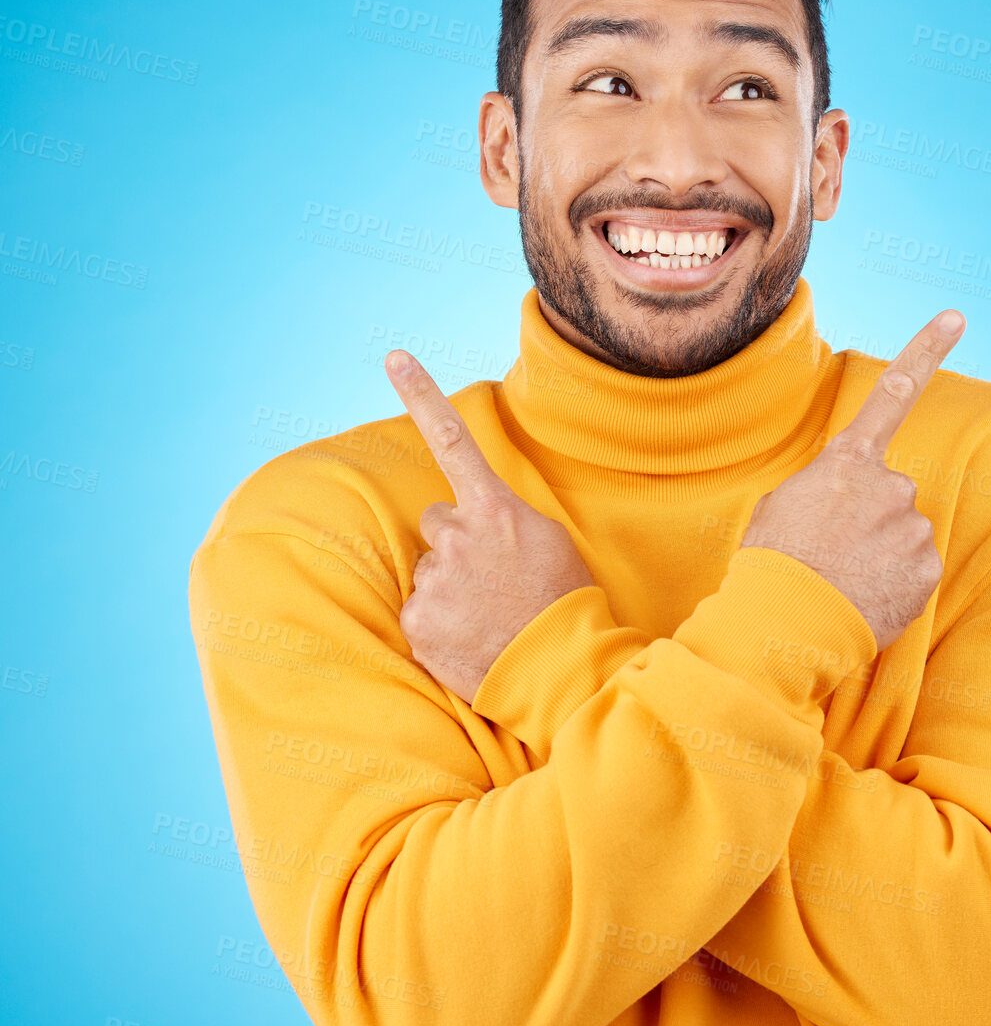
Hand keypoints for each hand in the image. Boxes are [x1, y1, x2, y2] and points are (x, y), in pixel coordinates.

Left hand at [385, 350, 593, 702]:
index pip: (452, 441)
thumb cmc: (562, 602)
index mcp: (495, 511)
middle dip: (456, 545)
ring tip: (489, 613)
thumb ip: (503, 520)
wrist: (559, 668)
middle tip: (494, 579)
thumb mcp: (548, 542)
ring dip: (451, 587)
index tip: (394, 357)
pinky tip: (470, 636)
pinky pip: (418, 611)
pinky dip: (439, 623)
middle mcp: (458, 537)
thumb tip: (467, 523)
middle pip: (437, 524)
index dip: (421, 394)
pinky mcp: (417, 622)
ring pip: (429, 570)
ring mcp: (435, 580)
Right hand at [739, 310, 965, 651]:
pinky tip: (866, 596)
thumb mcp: (780, 507)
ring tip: (845, 578)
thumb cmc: (773, 563)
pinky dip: (896, 584)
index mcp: (848, 462)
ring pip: (905, 533)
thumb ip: (821, 491)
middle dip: (872, 519)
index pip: (893, 394)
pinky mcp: (927, 568)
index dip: (926, 351)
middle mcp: (889, 485)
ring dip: (882, 553)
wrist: (787, 620)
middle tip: (834, 551)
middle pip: (893, 494)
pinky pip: (917, 569)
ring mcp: (912, 526)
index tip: (956, 317)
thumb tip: (841, 506)